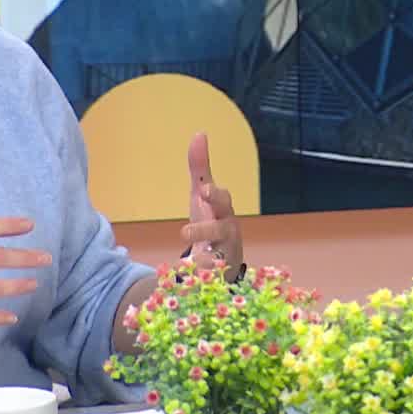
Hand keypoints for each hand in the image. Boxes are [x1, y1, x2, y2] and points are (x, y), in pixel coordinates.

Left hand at [179, 132, 243, 279]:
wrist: (222, 259)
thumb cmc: (212, 219)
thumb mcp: (202, 195)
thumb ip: (199, 167)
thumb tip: (199, 133)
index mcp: (223, 211)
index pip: (223, 200)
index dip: (216, 196)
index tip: (204, 191)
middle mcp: (227, 233)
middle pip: (222, 229)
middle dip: (206, 229)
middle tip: (185, 232)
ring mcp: (224, 256)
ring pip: (218, 258)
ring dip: (204, 260)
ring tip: (191, 265)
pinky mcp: (217, 277)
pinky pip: (210, 280)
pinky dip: (200, 280)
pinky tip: (188, 280)